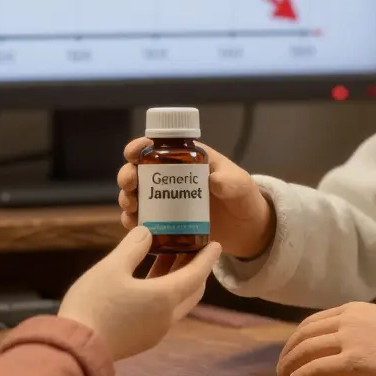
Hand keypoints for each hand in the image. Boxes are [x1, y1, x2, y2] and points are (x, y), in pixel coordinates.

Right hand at [59, 227, 220, 359]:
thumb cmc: (93, 304)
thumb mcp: (112, 266)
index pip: (197, 274)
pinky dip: (164, 291)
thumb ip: (133, 246)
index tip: (216, 244)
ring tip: (168, 256)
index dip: (207, 257)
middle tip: (192, 248)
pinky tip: (148, 278)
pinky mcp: (141, 337)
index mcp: (165, 298)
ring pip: (177, 301)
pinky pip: (162, 311)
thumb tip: (146, 233)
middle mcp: (166, 317)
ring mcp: (154, 330)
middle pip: (192, 290)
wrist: (75, 347)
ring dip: (177, 279)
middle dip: (196, 268)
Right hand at [119, 138, 274, 258]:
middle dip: (127, 175)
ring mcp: (166, 201)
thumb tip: (212, 181)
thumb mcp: (240, 185)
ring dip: (127, 199)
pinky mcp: (166, 223)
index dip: (139, 146)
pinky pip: (144, 220)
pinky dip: (134, 222)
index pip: (157, 146)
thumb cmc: (244, 198)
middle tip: (130, 185)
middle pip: (139, 171)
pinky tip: (134, 226)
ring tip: (131, 208)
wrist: (247, 229)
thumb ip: (230, 182)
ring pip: (137, 195)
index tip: (133, 153)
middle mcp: (171, 177)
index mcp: (186, 159)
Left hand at [276, 302, 375, 375]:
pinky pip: (318, 368)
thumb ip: (361, 326)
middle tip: (281, 367)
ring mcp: (350, 339)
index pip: (313, 322)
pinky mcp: (355, 360)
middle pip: (305, 335)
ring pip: (307, 350)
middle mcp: (347, 319)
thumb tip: (344, 340)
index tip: (291, 350)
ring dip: (290, 365)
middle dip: (289, 351)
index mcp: (353, 309)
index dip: (297, 338)